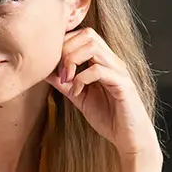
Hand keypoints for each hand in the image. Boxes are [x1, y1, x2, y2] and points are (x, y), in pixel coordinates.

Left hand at [46, 28, 159, 158]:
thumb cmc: (106, 116)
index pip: (82, 34)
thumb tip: (43, 70)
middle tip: (59, 72)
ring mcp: (118, 70)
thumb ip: (63, 82)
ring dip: (73, 60)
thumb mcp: (77, 96)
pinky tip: (76, 93)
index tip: (53, 65)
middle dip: (67, 50)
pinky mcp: (123, 84)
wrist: (128, 137)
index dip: (64, 44)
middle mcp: (112, 61)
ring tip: (66, 80)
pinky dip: (82, 79)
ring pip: (93, 47)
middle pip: (87, 34)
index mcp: (103, 60)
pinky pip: (99, 70)